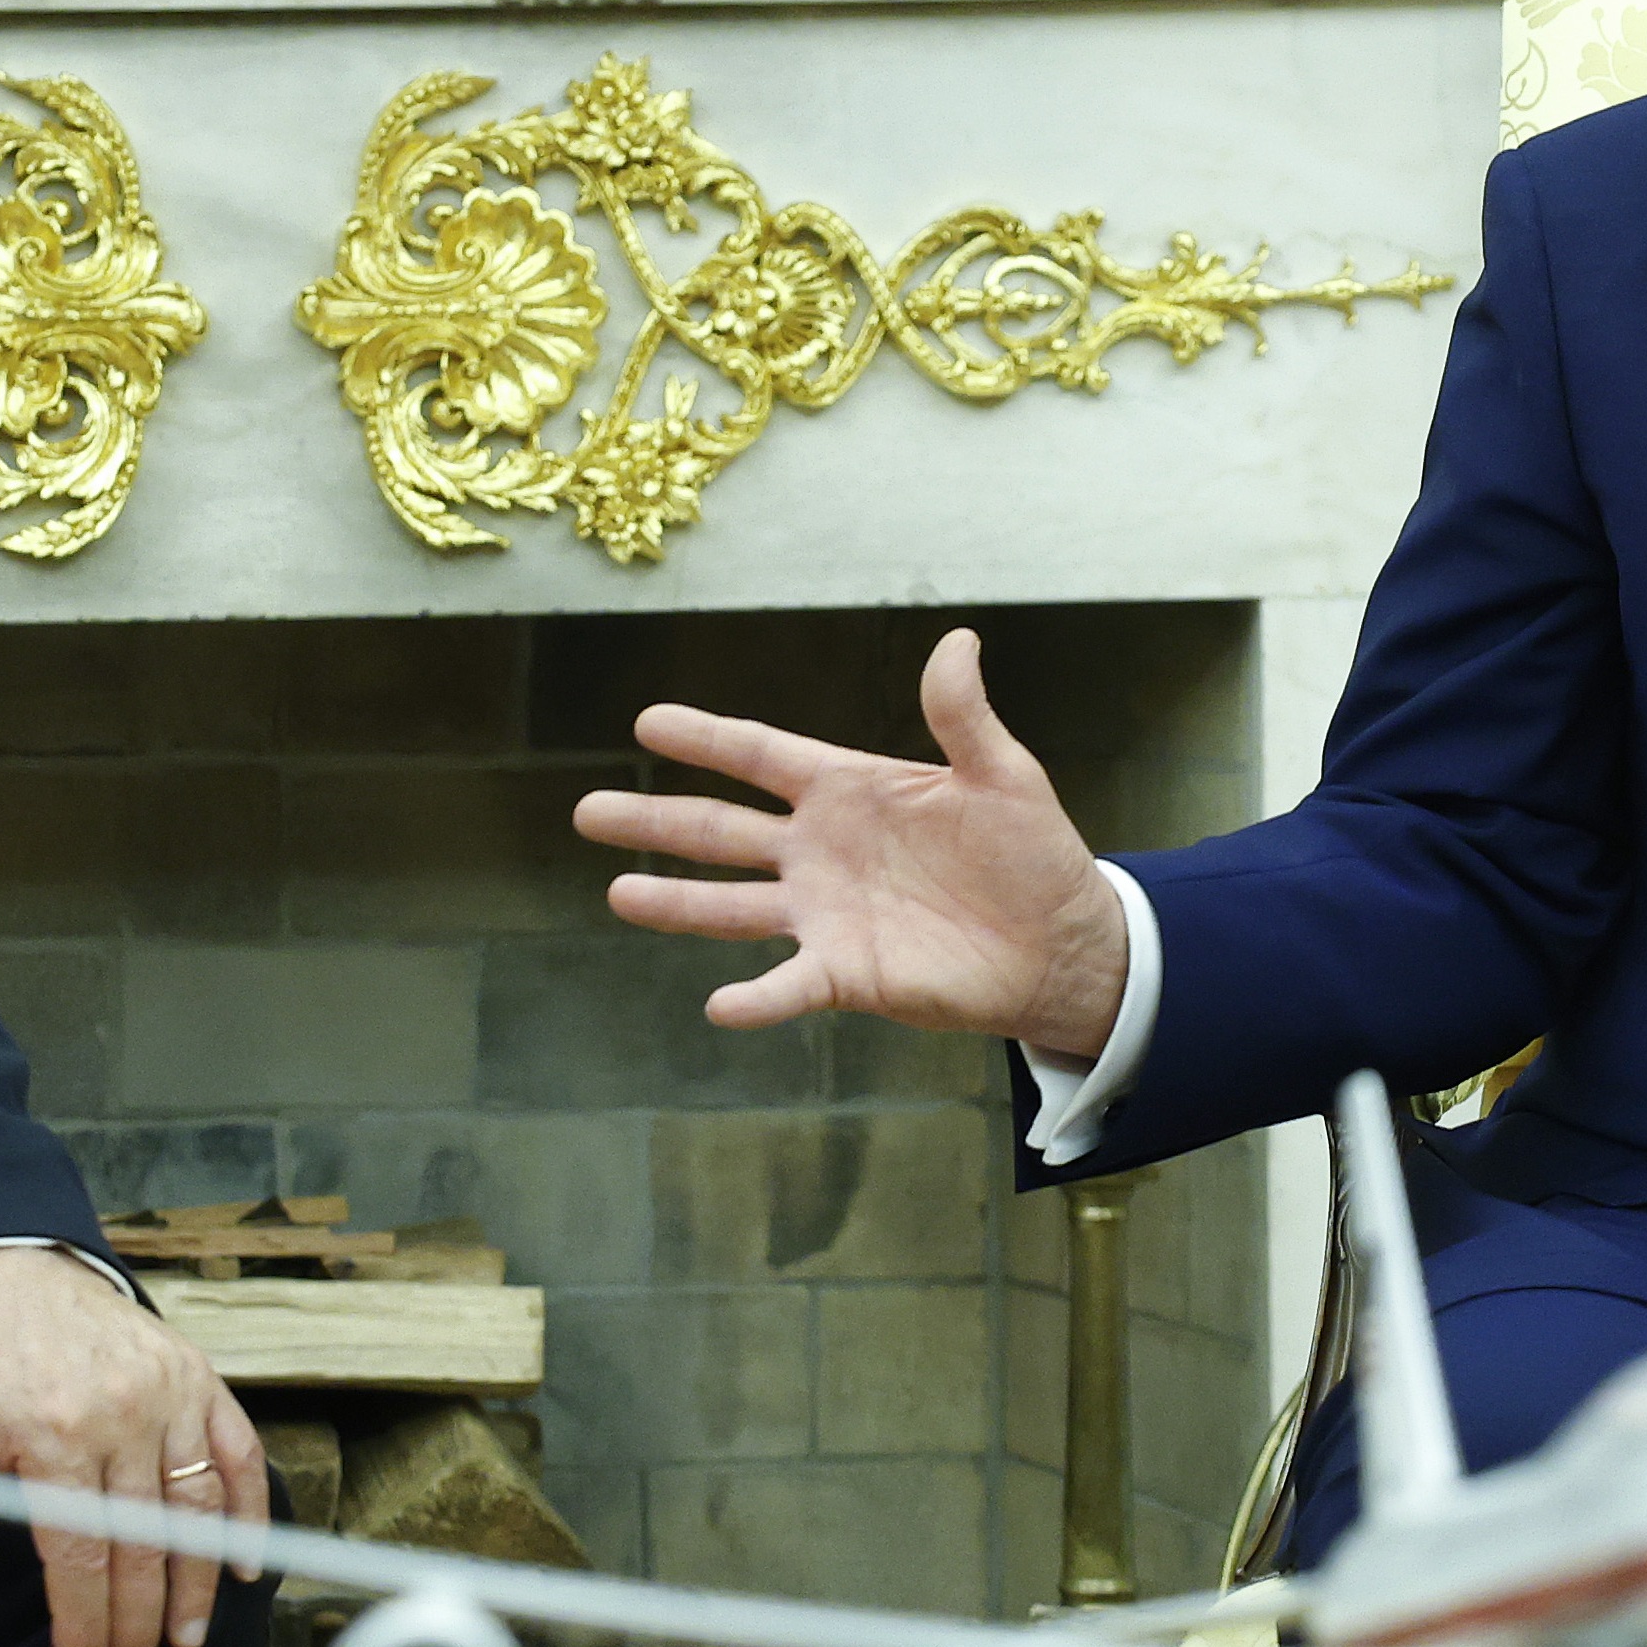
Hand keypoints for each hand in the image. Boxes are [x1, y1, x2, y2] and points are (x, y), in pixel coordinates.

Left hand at [0, 1248, 266, 1646]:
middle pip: (142, 1545)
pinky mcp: (198, 1377)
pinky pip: (239, 1454)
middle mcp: (119, 1417)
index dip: (86, 1625)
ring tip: (189, 1637)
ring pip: (197, 1510)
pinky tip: (248, 1565)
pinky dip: (251, 1512)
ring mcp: (168, 1395)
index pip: (80, 1557)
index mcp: (51, 1436)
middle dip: (141, 1622)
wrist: (12, 1271)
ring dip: (198, 1583)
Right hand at [573, 626, 1133, 1059]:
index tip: (646, 721)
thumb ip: (963, 715)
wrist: (1061, 943)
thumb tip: (958, 640)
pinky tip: (718, 1006)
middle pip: (719, 829)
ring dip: (673, 901)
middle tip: (585, 812)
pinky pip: (788, 985)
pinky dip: (755, 999)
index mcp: (847, 790)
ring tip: (617, 892)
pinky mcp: (847, 973)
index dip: (705, 738)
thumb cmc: (1031, 853)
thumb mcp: (1002, 774)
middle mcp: (819, 850)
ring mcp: (825, 914)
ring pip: (729, 906)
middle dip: (654, 819)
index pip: (759, 756)